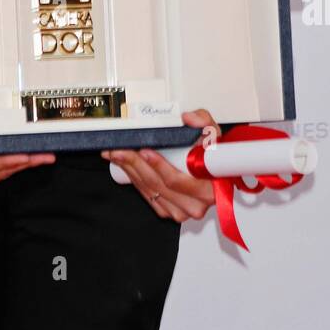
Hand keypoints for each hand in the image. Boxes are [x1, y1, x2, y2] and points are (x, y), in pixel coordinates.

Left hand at [100, 109, 219, 222]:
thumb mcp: (213, 133)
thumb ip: (204, 121)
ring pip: (149, 189)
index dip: (159, 166)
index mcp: (209, 188)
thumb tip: (188, 118)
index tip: (144, 150)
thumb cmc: (210, 155)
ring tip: (116, 153)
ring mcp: (181, 210)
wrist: (210, 171)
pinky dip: (133, 178)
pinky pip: (147, 195)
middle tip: (120, 148)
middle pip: (157, 184)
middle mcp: (196, 204)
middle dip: (134, 163)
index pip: (178, 180)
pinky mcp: (168, 211)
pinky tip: (124, 165)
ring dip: (129, 169)